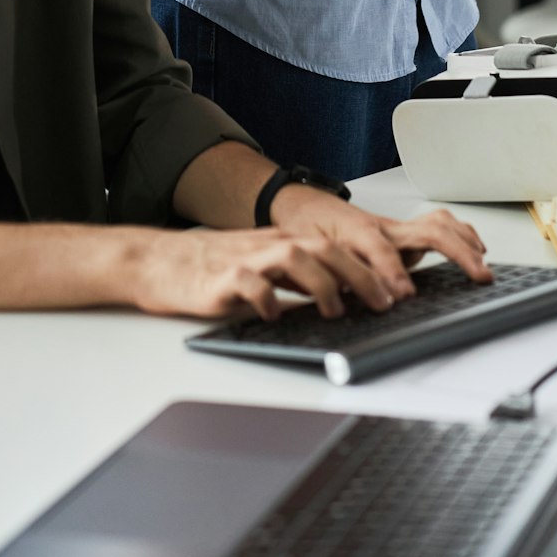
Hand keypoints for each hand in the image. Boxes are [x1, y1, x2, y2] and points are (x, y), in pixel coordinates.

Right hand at [127, 225, 431, 322]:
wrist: (161, 262)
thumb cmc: (212, 269)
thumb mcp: (263, 269)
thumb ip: (296, 280)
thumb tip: (342, 298)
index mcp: (283, 243)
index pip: (335, 248)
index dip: (368, 266)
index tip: (396, 290)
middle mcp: (270, 246)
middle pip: (323, 249)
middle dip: (359, 275)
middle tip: (383, 302)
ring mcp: (246, 259)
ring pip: (294, 257)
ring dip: (321, 283)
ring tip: (336, 310)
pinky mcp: (221, 278)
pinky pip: (249, 283)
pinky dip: (266, 297)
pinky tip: (275, 313)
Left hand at [270, 188, 490, 298]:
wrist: (302, 203)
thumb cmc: (306, 227)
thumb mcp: (311, 254)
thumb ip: (334, 275)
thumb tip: (354, 296)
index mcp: (356, 231)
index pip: (380, 249)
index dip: (393, 272)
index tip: (404, 295)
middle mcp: (383, 226)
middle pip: (428, 230)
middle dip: (457, 252)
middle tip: (477, 275)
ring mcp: (395, 226)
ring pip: (438, 223)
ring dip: (464, 241)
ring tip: (482, 264)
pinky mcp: (402, 231)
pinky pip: (437, 225)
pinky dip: (459, 234)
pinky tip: (472, 247)